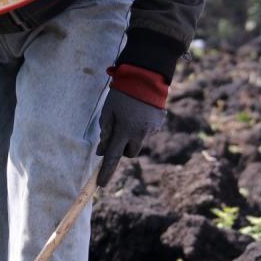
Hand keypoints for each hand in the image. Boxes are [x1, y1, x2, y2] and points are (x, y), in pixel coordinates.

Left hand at [96, 64, 167, 186]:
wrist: (145, 76)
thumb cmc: (121, 92)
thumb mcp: (107, 111)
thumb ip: (105, 132)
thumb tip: (102, 151)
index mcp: (125, 130)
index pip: (113, 157)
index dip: (107, 172)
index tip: (101, 184)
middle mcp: (140, 134)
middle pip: (129, 153)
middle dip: (122, 148)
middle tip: (117, 132)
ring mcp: (152, 129)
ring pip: (139, 142)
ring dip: (132, 137)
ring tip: (129, 117)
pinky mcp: (159, 124)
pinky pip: (147, 131)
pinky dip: (141, 126)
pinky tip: (139, 111)